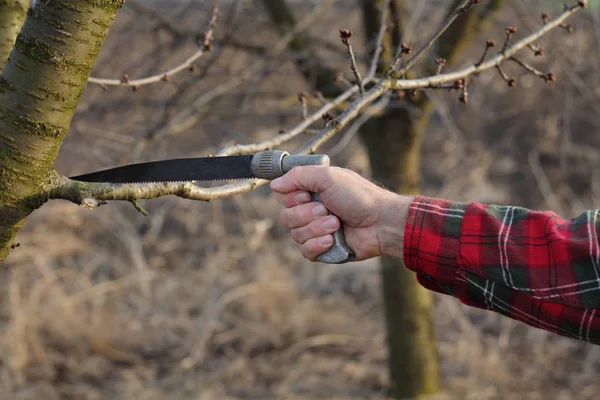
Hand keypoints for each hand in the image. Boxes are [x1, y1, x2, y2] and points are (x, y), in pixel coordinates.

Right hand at [269, 166, 412, 261]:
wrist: (380, 222)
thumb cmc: (359, 197)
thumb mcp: (328, 177)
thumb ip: (298, 176)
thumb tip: (274, 184)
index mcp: (311, 192)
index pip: (283, 197)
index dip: (292, 198)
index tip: (307, 195)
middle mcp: (311, 211)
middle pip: (286, 217)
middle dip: (306, 215)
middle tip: (328, 209)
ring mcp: (316, 231)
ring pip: (295, 235)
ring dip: (317, 229)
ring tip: (337, 224)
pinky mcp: (323, 249)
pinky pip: (305, 252)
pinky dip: (317, 245)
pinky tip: (332, 240)